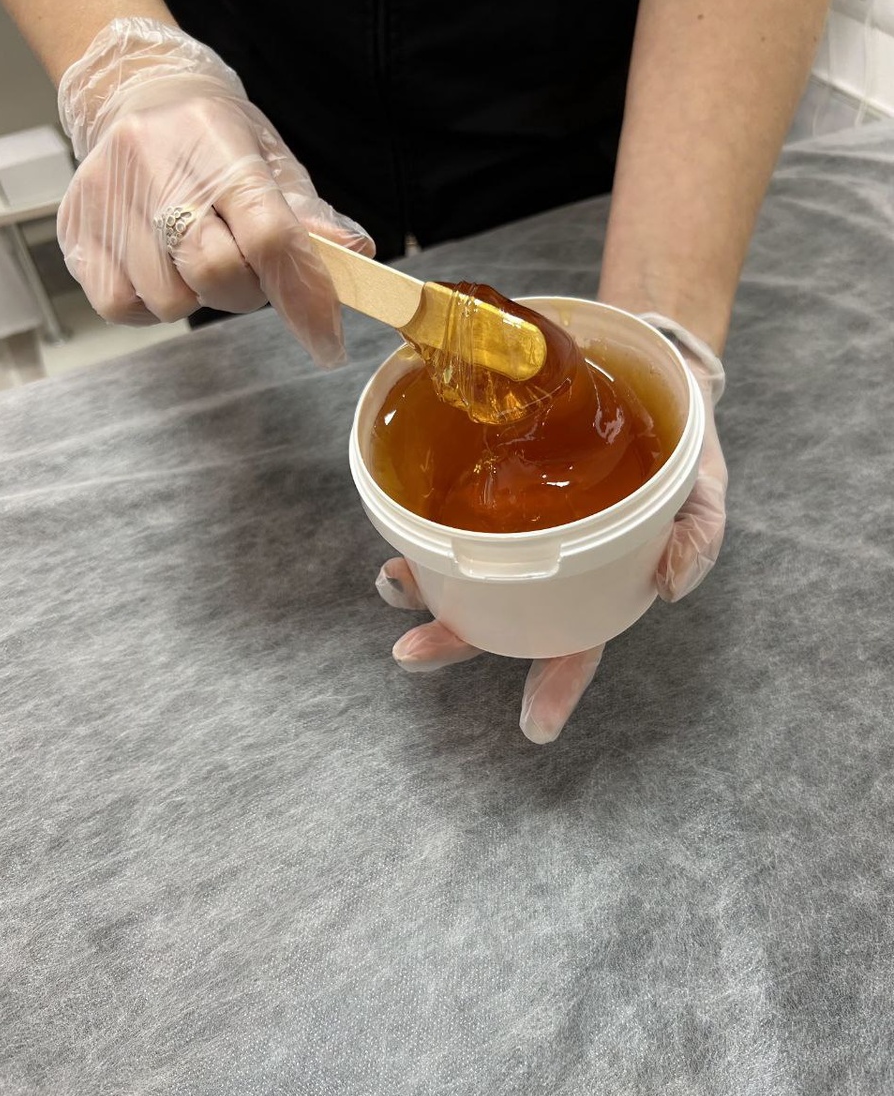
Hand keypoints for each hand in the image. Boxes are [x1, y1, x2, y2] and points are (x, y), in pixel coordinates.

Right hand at [56, 18, 373, 364]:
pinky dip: (148, 305)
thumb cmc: (216, 139)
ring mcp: (107, 200)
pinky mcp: (75, 231)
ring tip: (195, 256)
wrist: (137, 94)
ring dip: (195, 296)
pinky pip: (122, 307)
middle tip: (246, 268)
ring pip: (170, 301)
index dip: (304, 296)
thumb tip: (354, 253)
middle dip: (246, 292)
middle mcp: (154, 165)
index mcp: (218, 144)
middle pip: (218, 273)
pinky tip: (159, 268)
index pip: (268, 234)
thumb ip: (311, 216)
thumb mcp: (272, 161)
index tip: (327, 339)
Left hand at [375, 327, 726, 742]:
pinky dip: (422, 522)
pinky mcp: (491, 477)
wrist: (644, 366)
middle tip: (411, 653)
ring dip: (424, 585)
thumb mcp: (704, 487)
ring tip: (392, 582)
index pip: (578, 644)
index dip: (557, 688)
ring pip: (464, 570)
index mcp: (601, 581)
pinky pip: (451, 510)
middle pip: (500, 618)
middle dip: (454, 641)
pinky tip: (399, 522)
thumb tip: (671, 586)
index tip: (535, 729)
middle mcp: (549, 563)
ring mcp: (516, 525)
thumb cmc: (677, 441)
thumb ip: (698, 534)